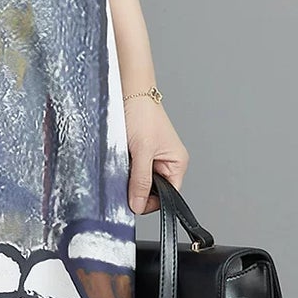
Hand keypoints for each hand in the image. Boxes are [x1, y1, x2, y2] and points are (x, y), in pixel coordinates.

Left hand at [124, 94, 188, 212]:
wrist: (128, 92)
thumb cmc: (142, 114)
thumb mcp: (142, 151)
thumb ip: (141, 180)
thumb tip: (138, 205)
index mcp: (177, 164)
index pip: (169, 196)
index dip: (151, 203)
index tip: (134, 202)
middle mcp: (167, 163)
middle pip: (153, 191)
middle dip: (138, 189)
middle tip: (125, 180)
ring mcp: (152, 159)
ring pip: (141, 181)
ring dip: (130, 179)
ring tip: (124, 164)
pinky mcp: (139, 153)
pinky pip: (132, 171)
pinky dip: (125, 170)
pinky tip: (120, 160)